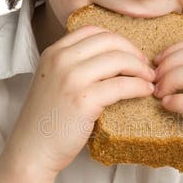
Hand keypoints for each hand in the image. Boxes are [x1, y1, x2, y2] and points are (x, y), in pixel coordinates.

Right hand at [2, 25, 155, 182]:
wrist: (32, 150)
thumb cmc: (47, 121)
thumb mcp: (53, 82)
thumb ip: (73, 66)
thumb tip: (114, 58)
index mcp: (53, 53)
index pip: (93, 31)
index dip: (118, 40)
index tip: (131, 54)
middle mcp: (60, 60)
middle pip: (109, 41)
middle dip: (134, 52)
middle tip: (146, 67)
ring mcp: (71, 79)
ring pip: (119, 60)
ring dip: (141, 69)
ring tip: (150, 80)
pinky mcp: (84, 100)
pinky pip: (122, 85)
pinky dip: (139, 87)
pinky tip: (145, 92)